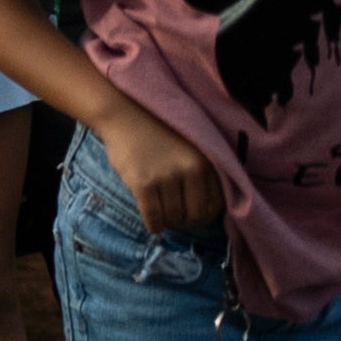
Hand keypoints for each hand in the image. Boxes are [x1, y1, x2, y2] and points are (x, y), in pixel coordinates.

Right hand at [99, 103, 224, 233]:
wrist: (124, 115)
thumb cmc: (158, 131)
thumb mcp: (192, 147)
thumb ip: (204, 170)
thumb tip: (209, 207)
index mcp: (205, 162)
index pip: (215, 203)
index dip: (204, 214)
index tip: (194, 214)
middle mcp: (190, 170)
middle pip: (195, 214)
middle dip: (186, 221)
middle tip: (177, 219)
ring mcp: (166, 177)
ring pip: (173, 216)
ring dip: (169, 222)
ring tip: (163, 219)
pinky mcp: (143, 183)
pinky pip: (152, 215)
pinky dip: (154, 225)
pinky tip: (153, 225)